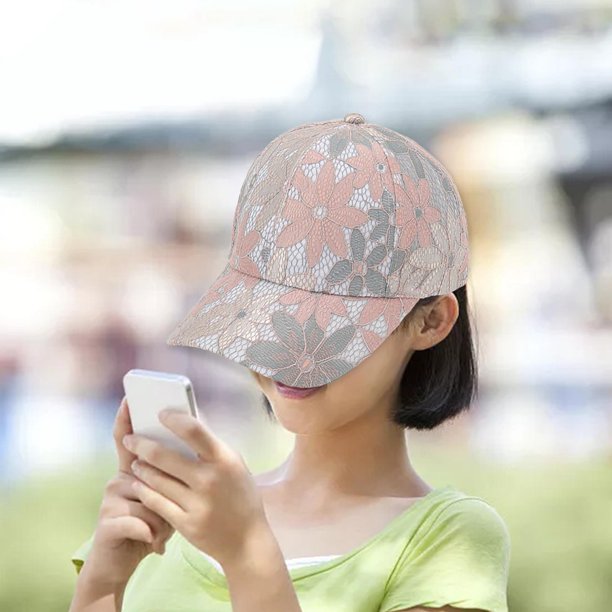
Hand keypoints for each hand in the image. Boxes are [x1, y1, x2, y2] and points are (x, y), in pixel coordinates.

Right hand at [84, 398, 174, 585]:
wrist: (124, 563)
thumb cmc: (153, 524)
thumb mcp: (168, 497)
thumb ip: (175, 473)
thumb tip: (198, 450)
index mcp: (134, 470)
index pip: (129, 439)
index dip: (127, 417)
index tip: (129, 397)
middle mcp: (118, 479)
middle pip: (146, 469)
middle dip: (167, 489)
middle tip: (176, 506)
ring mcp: (110, 500)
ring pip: (148, 497)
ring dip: (161, 519)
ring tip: (161, 533)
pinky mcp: (107, 522)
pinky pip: (140, 519)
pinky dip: (152, 534)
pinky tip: (153, 544)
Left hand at [122, 408, 267, 567]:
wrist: (247, 540)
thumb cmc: (240, 496)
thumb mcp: (234, 466)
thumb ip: (212, 449)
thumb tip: (186, 425)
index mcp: (224, 459)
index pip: (193, 430)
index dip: (173, 419)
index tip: (160, 414)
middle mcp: (209, 479)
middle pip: (164, 456)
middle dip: (141, 445)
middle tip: (130, 439)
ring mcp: (197, 503)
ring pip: (156, 480)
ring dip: (141, 468)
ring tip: (135, 462)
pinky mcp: (185, 524)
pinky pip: (156, 502)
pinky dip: (145, 490)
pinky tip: (139, 484)